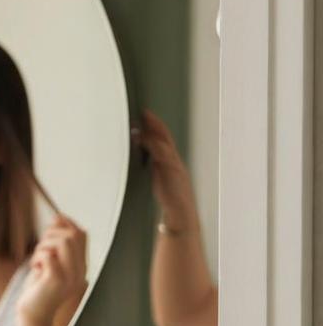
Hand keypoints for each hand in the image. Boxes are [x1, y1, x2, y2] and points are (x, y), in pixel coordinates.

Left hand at [16, 215, 87, 325]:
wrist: (33, 315)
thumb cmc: (38, 288)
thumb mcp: (48, 263)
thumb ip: (55, 244)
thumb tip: (58, 218)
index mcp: (80, 266)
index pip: (81, 235)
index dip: (66, 223)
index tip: (53, 222)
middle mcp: (80, 271)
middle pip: (73, 235)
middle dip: (52, 233)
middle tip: (40, 247)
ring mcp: (70, 276)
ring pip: (62, 242)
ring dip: (44, 245)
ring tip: (37, 259)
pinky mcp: (56, 280)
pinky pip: (49, 255)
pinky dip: (38, 257)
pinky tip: (35, 268)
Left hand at [132, 108, 197, 227]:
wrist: (181, 213)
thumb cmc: (170, 199)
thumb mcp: (160, 179)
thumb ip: (153, 167)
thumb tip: (143, 159)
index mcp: (172, 162)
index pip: (165, 139)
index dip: (156, 127)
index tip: (146, 116)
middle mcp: (174, 160)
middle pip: (165, 136)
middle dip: (155, 123)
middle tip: (144, 111)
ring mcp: (174, 164)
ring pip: (164, 142)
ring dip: (154, 130)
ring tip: (144, 119)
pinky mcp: (171, 170)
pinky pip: (162, 153)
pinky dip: (152, 144)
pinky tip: (143, 138)